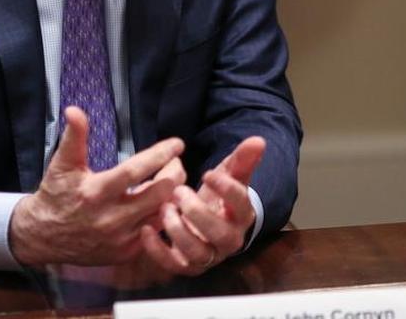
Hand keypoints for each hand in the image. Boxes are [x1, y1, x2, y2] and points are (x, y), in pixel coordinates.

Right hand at [9, 107, 184, 265]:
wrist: (41, 237)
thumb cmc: (56, 194)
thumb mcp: (62, 165)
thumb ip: (73, 137)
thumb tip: (75, 110)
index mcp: (95, 192)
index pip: (135, 171)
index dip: (160, 155)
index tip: (177, 143)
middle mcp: (110, 218)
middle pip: (159, 194)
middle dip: (174, 173)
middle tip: (174, 162)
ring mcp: (119, 239)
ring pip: (162, 214)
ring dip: (171, 195)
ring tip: (169, 180)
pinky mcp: (124, 253)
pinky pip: (156, 232)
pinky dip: (163, 215)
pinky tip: (161, 202)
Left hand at [140, 136, 264, 275]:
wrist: (207, 224)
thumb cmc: (218, 197)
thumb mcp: (230, 176)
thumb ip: (243, 159)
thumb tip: (258, 139)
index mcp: (243, 215)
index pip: (241, 204)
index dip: (226, 189)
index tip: (207, 174)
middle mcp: (229, 240)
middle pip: (221, 234)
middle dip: (198, 213)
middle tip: (178, 191)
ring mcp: (208, 255)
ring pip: (198, 253)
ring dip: (178, 230)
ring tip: (164, 208)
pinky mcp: (186, 266)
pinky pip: (173, 265)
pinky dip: (158, 250)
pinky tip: (147, 230)